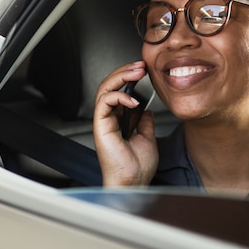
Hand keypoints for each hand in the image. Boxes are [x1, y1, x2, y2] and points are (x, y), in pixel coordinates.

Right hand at [93, 61, 158, 186]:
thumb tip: (147, 110)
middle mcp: (110, 118)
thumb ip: (145, 122)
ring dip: (121, 77)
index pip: (119, 90)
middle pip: (110, 85)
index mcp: (119, 120)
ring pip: (105, 89)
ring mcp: (104, 121)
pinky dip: (119, 96)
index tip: (145, 71)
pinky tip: (134, 100)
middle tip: (140, 66)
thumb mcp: (147, 138)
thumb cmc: (137, 168)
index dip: (130, 78)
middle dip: (125, 72)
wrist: (133, 182)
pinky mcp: (101, 126)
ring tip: (137, 72)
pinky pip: (104, 102)